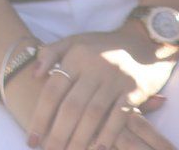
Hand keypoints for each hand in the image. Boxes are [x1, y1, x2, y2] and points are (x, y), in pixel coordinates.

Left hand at [14, 27, 176, 149]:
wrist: (146, 40)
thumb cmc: (105, 46)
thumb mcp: (77, 41)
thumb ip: (52, 53)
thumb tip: (34, 74)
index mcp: (77, 56)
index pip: (53, 91)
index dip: (40, 118)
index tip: (32, 140)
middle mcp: (96, 66)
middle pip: (72, 107)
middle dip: (58, 135)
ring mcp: (117, 78)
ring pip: (93, 115)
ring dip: (80, 139)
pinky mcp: (135, 88)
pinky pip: (119, 116)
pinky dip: (108, 134)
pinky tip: (99, 148)